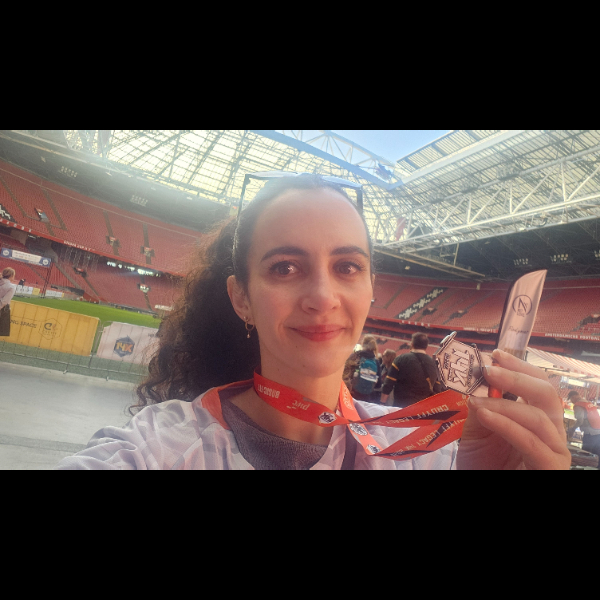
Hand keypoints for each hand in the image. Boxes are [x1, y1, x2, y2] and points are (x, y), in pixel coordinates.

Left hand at [456, 349, 570, 469]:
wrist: (481, 488)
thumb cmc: (482, 467)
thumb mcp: (475, 432)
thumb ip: (480, 407)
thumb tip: (477, 379)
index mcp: (536, 419)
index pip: (538, 385)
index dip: (520, 367)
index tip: (495, 354)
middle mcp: (550, 432)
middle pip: (548, 394)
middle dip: (517, 378)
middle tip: (489, 371)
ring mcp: (554, 451)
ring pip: (539, 416)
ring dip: (504, 404)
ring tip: (477, 403)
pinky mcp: (551, 467)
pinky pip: (532, 442)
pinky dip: (507, 424)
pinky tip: (485, 415)